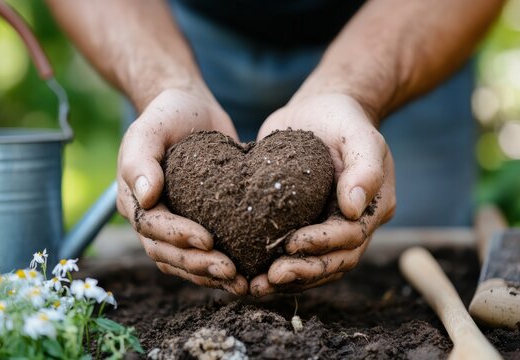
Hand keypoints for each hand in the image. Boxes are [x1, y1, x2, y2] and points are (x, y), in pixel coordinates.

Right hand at [117, 89, 247, 295]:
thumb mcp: (150, 127)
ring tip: (240, 282)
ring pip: (183, 261)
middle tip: (230, 271)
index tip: (208, 240)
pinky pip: (201, 253)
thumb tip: (146, 196)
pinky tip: (243, 273)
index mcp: (133, 198)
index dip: (177, 237)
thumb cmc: (168, 114)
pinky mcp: (197, 222)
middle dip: (197, 264)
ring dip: (208, 274)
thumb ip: (140, 159)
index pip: (151, 227)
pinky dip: (216, 266)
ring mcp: (173, 223)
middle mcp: (150, 217)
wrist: (191, 110)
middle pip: (166, 253)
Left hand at [250, 93, 395, 296]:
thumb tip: (352, 208)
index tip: (291, 244)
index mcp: (371, 207)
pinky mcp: (303, 225)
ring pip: (315, 265)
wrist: (318, 113)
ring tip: (256, 286)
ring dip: (289, 279)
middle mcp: (352, 224)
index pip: (351, 236)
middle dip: (303, 272)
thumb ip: (364, 168)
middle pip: (334, 261)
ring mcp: (327, 227)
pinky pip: (295, 254)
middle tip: (271, 278)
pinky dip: (276, 266)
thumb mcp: (358, 135)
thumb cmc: (341, 119)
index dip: (323, 244)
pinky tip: (251, 273)